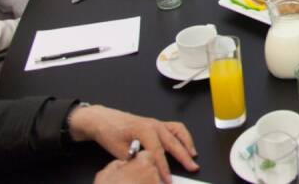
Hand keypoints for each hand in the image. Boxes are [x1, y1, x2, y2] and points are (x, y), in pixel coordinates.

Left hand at [69, 105, 197, 183]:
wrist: (105, 120)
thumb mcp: (119, 151)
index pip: (157, 152)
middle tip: (192, 168)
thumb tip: (145, 170)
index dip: (163, 168)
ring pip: (178, 132)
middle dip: (184, 157)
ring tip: (193, 156)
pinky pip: (175, 128)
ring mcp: (157, 123)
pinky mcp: (157, 124)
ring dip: (187, 144)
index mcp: (144, 130)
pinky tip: (187, 145)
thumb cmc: (111, 133)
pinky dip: (183, 136)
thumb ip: (134, 160)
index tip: (168, 179)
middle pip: (172, 142)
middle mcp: (154, 125)